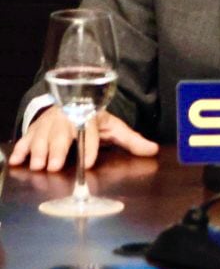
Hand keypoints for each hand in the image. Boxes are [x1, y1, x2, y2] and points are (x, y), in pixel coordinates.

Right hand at [8, 105, 158, 172]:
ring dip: (38, 151)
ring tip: (38, 166)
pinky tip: (17, 160)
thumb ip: (132, 141)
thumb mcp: (115, 128)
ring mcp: (50, 122)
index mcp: (90, 116)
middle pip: (62, 134)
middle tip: (54, 166)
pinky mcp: (36, 127)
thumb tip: (153, 150)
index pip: (90, 132)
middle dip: (57, 150)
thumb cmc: (95, 120)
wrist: (73, 103)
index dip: (90, 148)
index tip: (90, 162)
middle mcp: (68, 117)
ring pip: (42, 136)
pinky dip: (21, 149)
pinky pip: (26, 137)